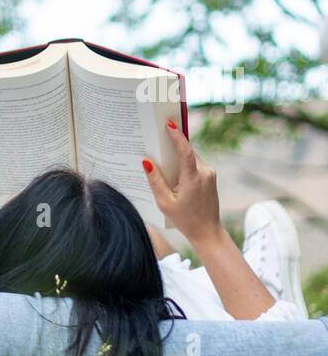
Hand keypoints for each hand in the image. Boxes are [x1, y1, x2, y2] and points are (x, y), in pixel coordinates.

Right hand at [142, 121, 221, 245]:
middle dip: (173, 143)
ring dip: (179, 154)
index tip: (168, 123)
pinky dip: (184, 162)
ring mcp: (210, 174)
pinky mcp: (210, 177)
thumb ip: (156, 180)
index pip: (186, 152)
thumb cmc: (185, 220)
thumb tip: (146, 161)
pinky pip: (195, 163)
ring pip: (191, 157)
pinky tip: (173, 168)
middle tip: (158, 133)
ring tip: (162, 152)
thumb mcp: (165, 203)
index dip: (177, 136)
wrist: (207, 232)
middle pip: (187, 151)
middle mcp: (205, 173)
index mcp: (193, 179)